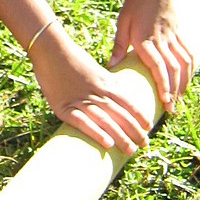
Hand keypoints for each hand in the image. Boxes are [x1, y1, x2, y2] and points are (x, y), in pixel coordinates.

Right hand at [29, 26, 151, 153]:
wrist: (50, 48)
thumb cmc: (72, 58)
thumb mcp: (94, 68)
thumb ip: (106, 81)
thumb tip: (118, 92)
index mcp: (105, 82)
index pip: (127, 102)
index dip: (140, 116)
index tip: (149, 128)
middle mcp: (96, 92)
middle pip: (120, 114)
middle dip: (134, 131)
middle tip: (145, 145)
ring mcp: (80, 99)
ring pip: (105, 120)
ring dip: (120, 136)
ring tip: (131, 150)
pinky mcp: (64, 106)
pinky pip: (83, 122)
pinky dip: (96, 132)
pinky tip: (107, 144)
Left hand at [110, 0, 192, 112]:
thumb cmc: (136, 2)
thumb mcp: (123, 22)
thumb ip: (120, 45)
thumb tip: (111, 66)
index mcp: (145, 39)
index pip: (157, 68)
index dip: (163, 86)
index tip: (165, 103)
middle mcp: (162, 40)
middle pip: (173, 70)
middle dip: (174, 91)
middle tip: (173, 109)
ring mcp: (173, 36)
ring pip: (184, 63)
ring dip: (184, 82)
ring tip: (180, 98)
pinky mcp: (179, 32)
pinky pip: (188, 53)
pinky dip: (190, 67)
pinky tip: (188, 77)